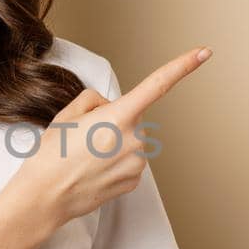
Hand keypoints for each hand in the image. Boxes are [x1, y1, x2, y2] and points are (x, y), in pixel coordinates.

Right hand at [11, 45, 212, 231]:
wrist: (45, 196)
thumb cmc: (52, 156)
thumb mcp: (67, 114)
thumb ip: (94, 100)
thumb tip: (110, 106)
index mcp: (119, 116)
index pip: (158, 84)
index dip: (183, 66)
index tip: (203, 52)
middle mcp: (135, 139)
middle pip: (133, 118)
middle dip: (114, 122)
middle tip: (85, 138)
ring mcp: (137, 163)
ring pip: (131, 142)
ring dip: (113, 145)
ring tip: (86, 157)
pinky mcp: (134, 181)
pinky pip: (129, 162)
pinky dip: (114, 163)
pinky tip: (94, 170)